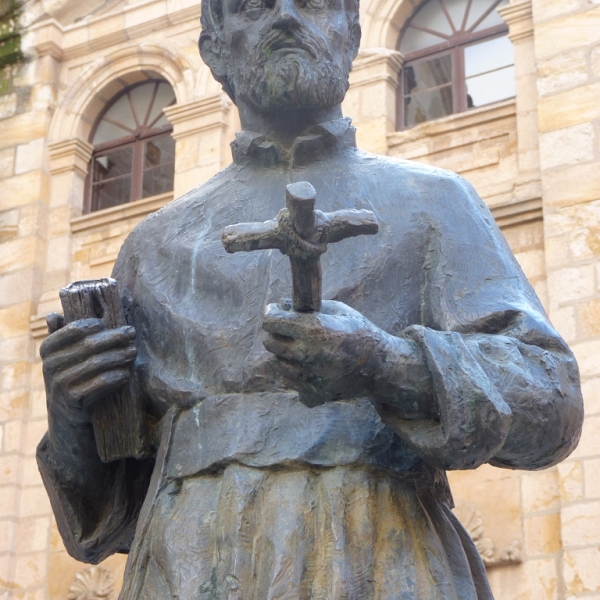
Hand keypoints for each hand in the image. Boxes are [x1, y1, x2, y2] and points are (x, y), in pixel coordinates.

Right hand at [40, 317, 136, 423]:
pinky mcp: (73, 401)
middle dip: (114, 338)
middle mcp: (50, 366)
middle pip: (89, 345)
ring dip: (119, 356)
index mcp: (47, 350)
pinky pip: (100, 383)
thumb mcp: (62, 359)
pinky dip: (116, 376)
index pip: (72, 329)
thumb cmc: (70, 380)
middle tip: (132, 334)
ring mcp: (60, 384)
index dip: (93, 324)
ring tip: (133, 352)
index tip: (109, 323)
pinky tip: (126, 373)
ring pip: (97, 363)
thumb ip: (61, 337)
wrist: (66, 420)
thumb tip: (54, 314)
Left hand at [263, 300, 390, 406]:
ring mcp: (309, 378)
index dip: (271, 314)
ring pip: (279, 364)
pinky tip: (313, 368)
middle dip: (278, 334)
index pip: (271, 322)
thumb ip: (308, 307)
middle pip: (271, 344)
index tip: (274, 311)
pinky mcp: (314, 395)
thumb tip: (282, 303)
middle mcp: (308, 355)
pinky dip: (298, 376)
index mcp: (313, 331)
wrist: (382, 366)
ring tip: (305, 349)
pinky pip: (292, 384)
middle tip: (290, 330)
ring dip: (286, 355)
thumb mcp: (338, 310)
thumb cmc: (360, 332)